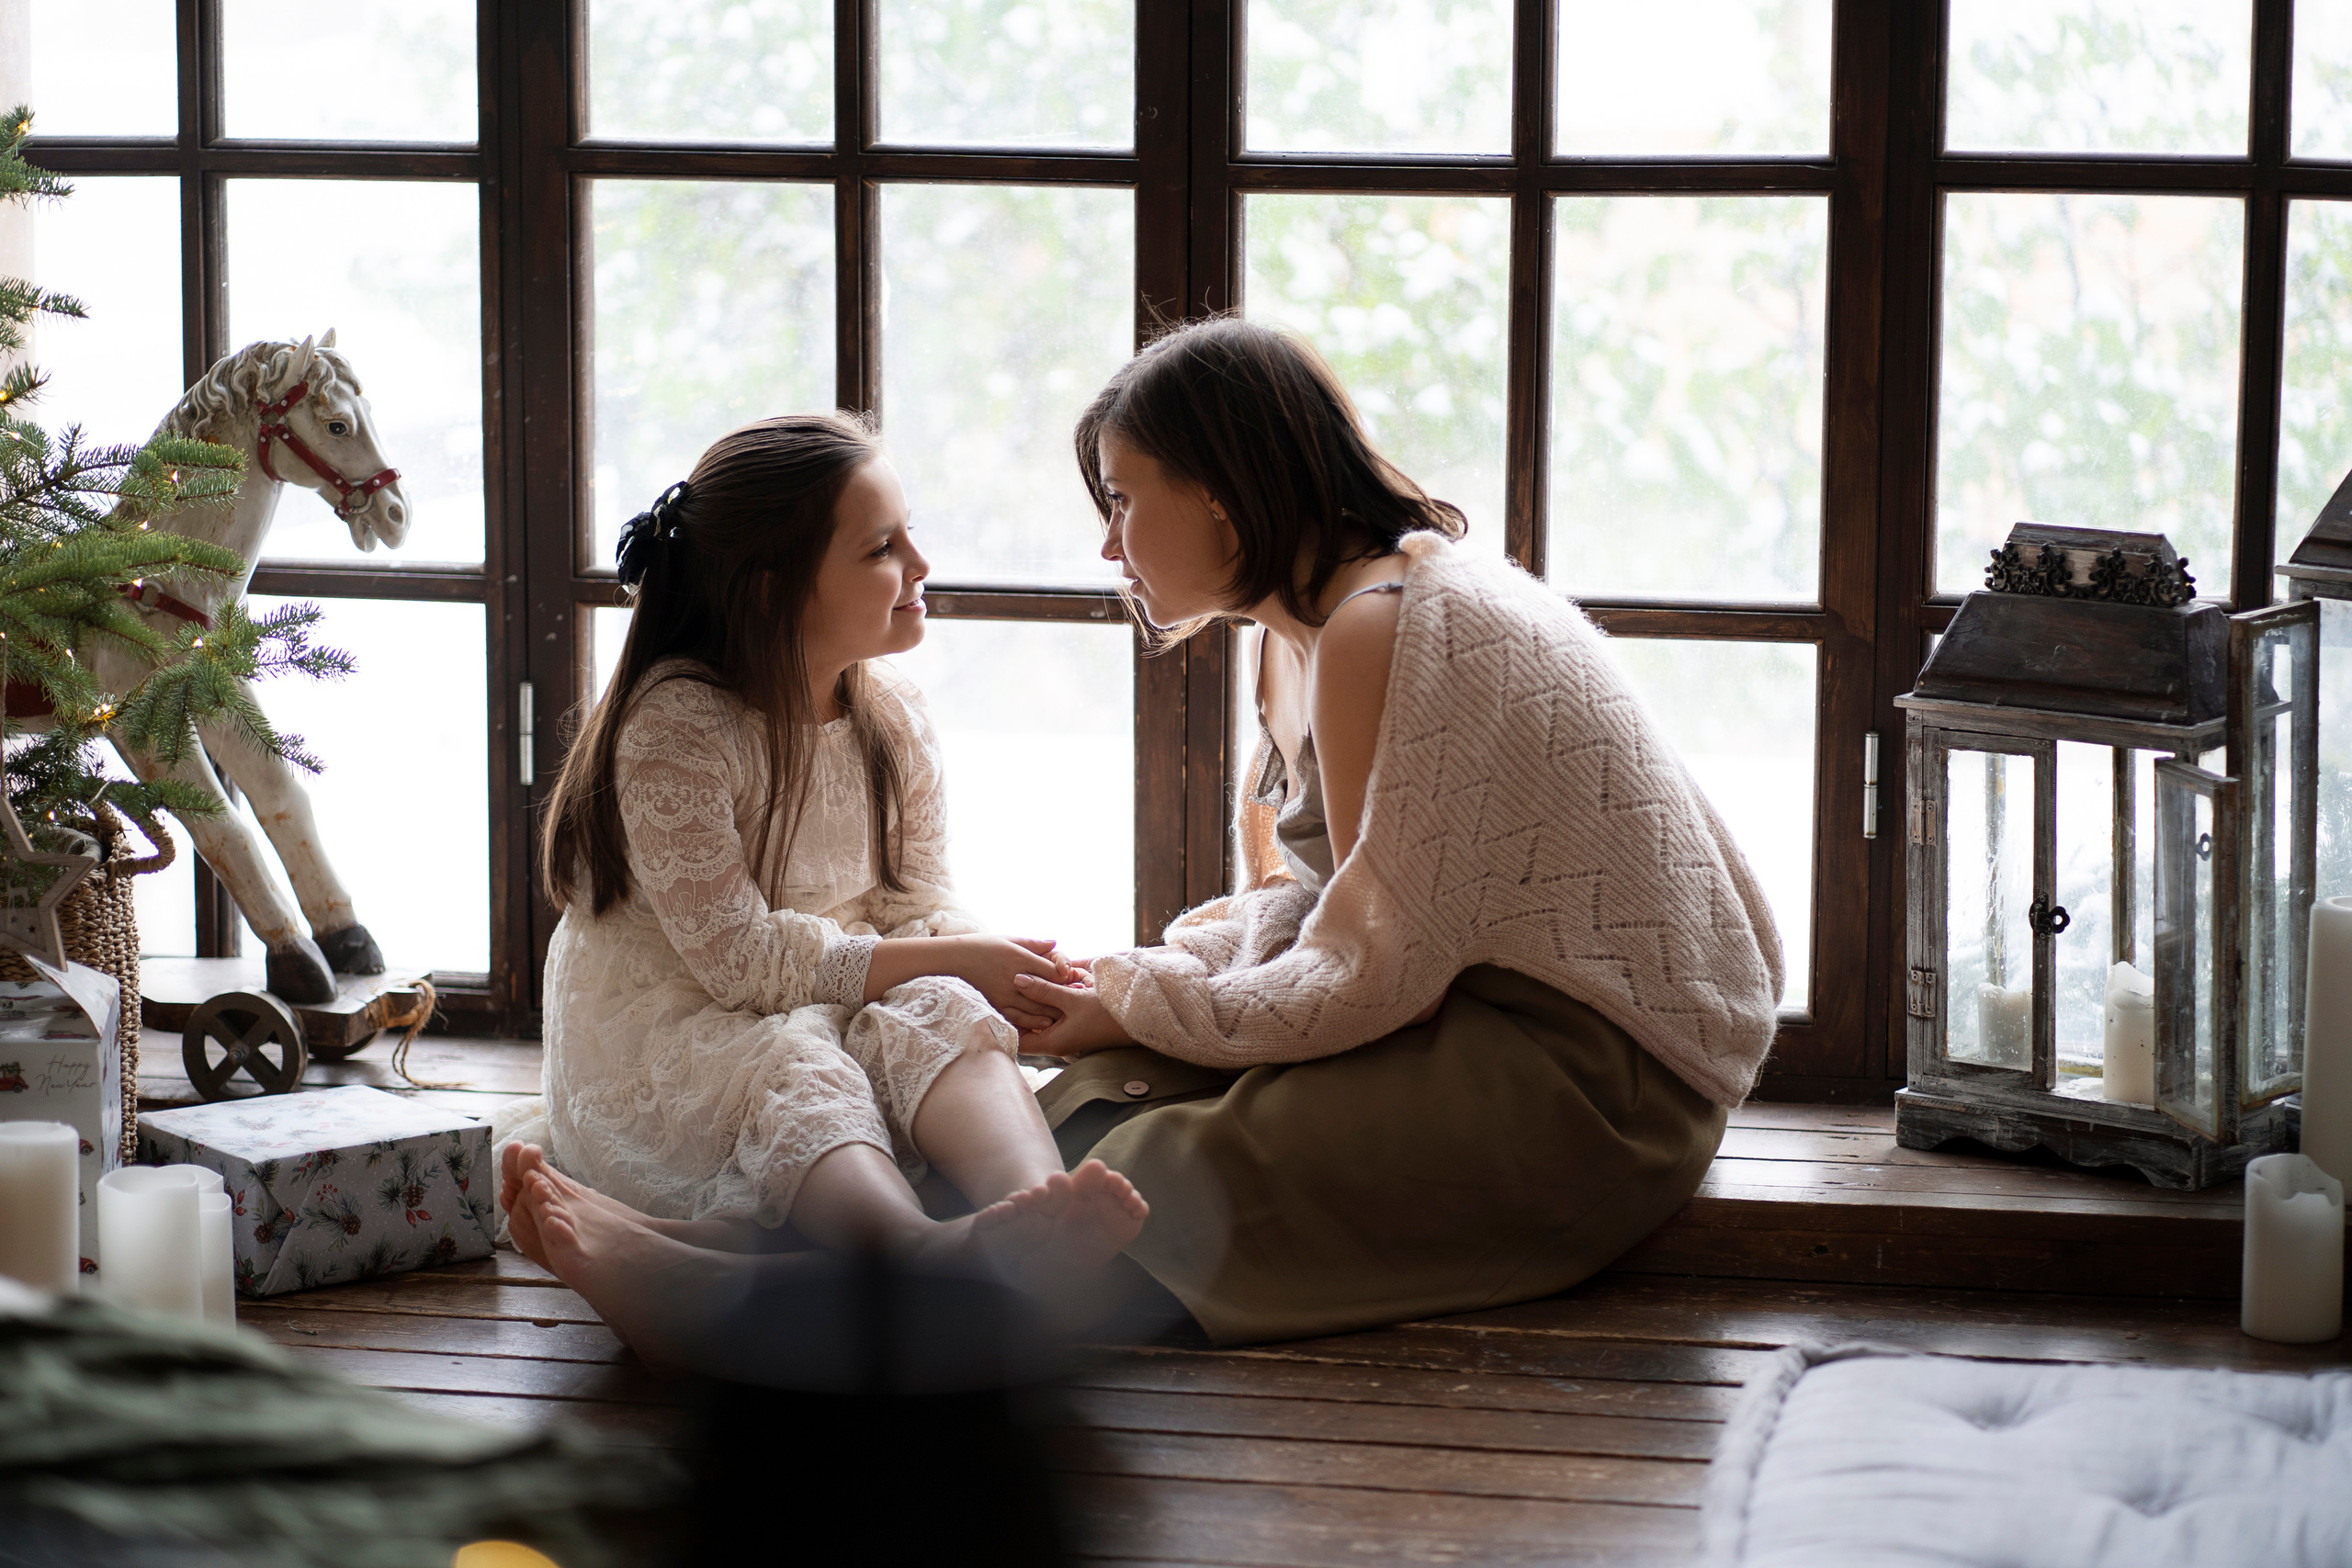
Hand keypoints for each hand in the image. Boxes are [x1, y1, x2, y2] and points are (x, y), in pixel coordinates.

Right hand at [865, 935, 1072, 1029]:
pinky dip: (1033, 1024)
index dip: (1067, 976)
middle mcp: (1013, 979)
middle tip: (1077, 1000)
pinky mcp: (995, 1007)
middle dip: (1064, 997)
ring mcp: (1004, 996)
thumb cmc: (979, 947)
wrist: (949, 962)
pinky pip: (1018, 1020)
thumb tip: (1055, 943)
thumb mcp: (1007, 939)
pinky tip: (1043, 1025)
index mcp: (1019, 958)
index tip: (1075, 979)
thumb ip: (1033, 943)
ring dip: (1053, 1013)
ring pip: (1036, 1010)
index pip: (1053, 970)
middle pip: (1048, 993)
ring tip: (1065, 1015)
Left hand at [1011, 973, 1134, 1057]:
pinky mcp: (1073, 1021)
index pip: (1017, 1039)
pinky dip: (1049, 996)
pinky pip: (1054, 1010)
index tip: (996, 1001)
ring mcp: (1065, 1031)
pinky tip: (1045, 982)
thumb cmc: (1106, 1014)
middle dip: (1016, 1008)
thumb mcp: (1073, 999)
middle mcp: (1056, 1040)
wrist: (1138, 1016)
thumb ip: (1044, 989)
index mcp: (1052, 1042)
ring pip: (1040, 1016)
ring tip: (1019, 981)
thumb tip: (1016, 980)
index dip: (1004, 1022)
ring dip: (1033, 1000)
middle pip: (1026, 1027)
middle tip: (1002, 987)